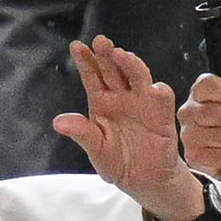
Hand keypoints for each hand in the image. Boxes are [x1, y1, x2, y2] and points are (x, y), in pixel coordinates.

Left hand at [55, 38, 215, 220]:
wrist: (143, 180)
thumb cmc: (117, 161)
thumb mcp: (95, 150)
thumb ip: (81, 133)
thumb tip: (58, 122)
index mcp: (102, 103)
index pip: (92, 77)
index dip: (86, 61)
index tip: (76, 46)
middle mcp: (122, 97)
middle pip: (114, 70)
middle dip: (107, 55)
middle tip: (101, 41)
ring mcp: (143, 104)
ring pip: (138, 77)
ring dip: (131, 65)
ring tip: (122, 56)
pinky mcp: (162, 116)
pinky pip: (162, 99)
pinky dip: (159, 92)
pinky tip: (153, 88)